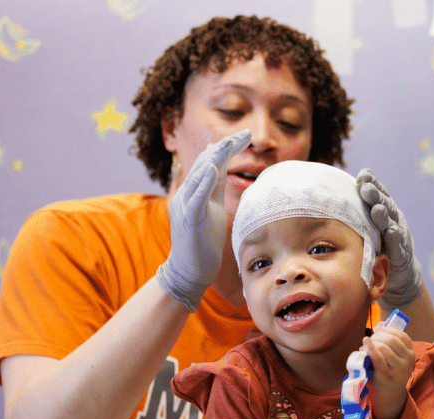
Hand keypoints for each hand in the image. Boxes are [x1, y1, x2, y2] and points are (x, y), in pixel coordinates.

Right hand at [156, 129, 250, 310]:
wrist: (189, 270)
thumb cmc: (202, 242)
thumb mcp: (213, 208)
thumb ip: (215, 188)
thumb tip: (220, 167)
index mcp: (196, 191)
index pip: (212, 163)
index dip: (228, 148)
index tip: (246, 136)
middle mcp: (188, 194)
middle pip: (206, 163)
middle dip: (226, 147)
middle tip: (246, 133)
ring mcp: (186, 206)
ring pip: (199, 175)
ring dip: (215, 157)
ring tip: (230, 142)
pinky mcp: (189, 219)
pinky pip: (196, 197)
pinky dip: (203, 181)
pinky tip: (212, 168)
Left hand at [357, 168, 423, 308]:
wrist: (401, 272)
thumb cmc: (379, 244)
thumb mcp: (369, 226)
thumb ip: (358, 210)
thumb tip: (334, 194)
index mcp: (384, 211)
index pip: (378, 194)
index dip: (372, 184)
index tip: (363, 175)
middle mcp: (393, 220)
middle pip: (384, 205)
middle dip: (375, 196)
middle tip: (366, 188)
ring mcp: (399, 237)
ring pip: (391, 224)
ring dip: (384, 216)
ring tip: (376, 209)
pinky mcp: (402, 254)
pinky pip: (398, 246)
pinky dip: (395, 239)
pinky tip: (392, 232)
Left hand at [361, 322, 414, 418]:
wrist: (389, 396)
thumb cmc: (389, 372)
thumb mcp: (394, 357)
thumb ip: (389, 340)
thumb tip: (380, 323)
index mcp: (411, 353)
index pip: (401, 335)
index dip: (387, 329)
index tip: (377, 330)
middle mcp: (407, 361)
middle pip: (391, 339)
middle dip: (378, 336)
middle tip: (370, 340)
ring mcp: (397, 369)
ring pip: (384, 347)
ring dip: (372, 343)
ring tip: (365, 347)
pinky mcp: (386, 376)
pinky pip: (378, 358)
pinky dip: (370, 347)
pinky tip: (365, 342)